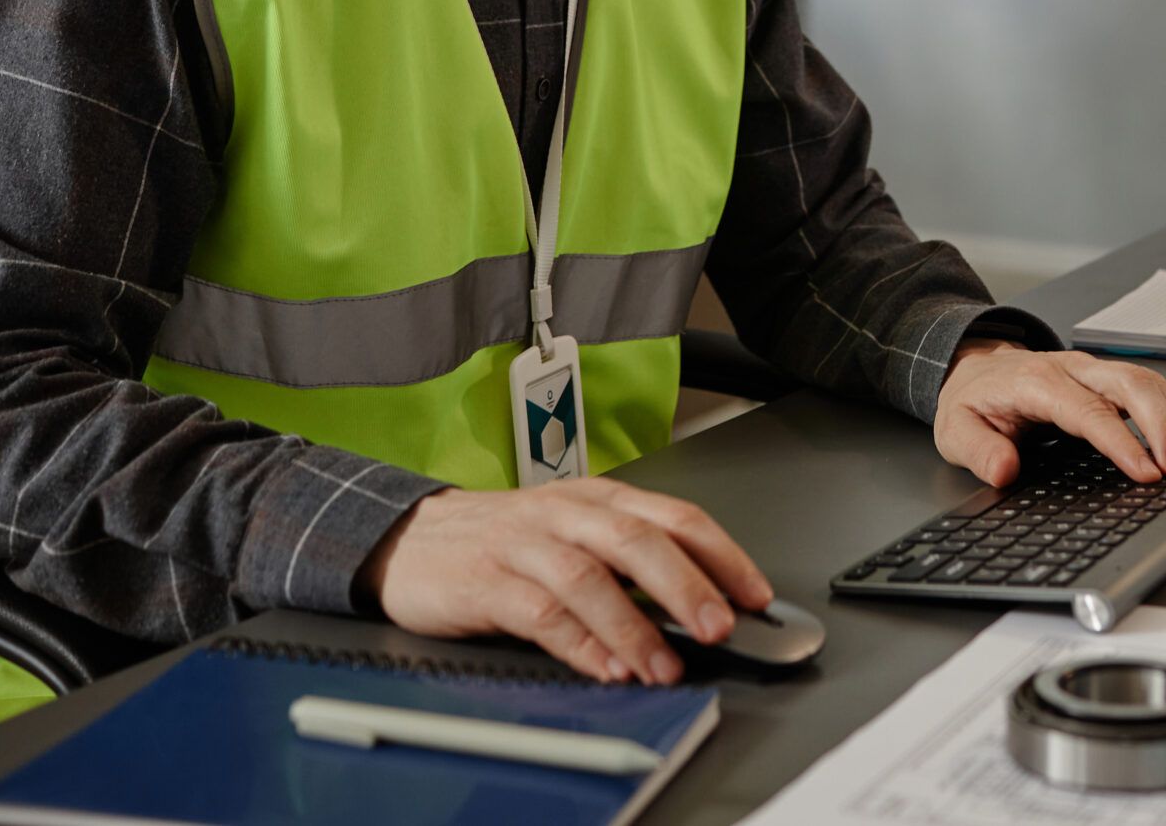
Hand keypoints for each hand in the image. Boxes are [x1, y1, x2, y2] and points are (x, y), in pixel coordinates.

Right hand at [358, 480, 773, 685]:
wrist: (409, 537)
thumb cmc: (503, 538)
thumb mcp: (573, 534)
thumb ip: (629, 563)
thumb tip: (701, 605)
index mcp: (598, 498)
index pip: (674, 517)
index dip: (721, 554)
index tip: (755, 594)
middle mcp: (566, 514)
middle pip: (638, 541)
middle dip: (686, 586)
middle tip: (721, 627)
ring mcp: (525, 545)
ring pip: (591, 578)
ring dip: (634, 626)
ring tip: (665, 665)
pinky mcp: (486, 582)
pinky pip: (540, 612)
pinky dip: (578, 644)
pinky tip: (605, 668)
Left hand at [934, 340, 1165, 486]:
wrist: (976, 369)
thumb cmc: (973, 401)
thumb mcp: (955, 430)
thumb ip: (979, 451)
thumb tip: (1004, 470)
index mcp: (1037, 381)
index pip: (1088, 411)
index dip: (1122, 441)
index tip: (1147, 472)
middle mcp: (1073, 369)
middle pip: (1130, 385)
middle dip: (1162, 426)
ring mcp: (1094, 370)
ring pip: (1148, 383)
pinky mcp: (1108, 378)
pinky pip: (1153, 387)